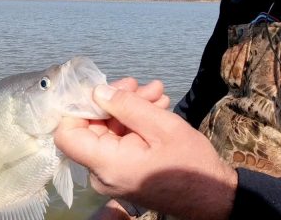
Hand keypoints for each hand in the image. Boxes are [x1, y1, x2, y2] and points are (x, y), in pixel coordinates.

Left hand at [54, 83, 236, 219]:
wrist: (214, 196)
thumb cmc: (191, 165)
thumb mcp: (162, 127)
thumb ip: (127, 106)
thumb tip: (97, 91)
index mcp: (107, 164)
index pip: (67, 134)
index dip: (78, 107)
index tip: (101, 89)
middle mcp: (102, 172)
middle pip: (91, 127)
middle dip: (114, 101)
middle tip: (141, 85)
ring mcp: (112, 173)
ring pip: (108, 130)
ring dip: (130, 108)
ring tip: (157, 93)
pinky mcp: (123, 170)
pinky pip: (119, 140)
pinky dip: (135, 122)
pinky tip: (157, 107)